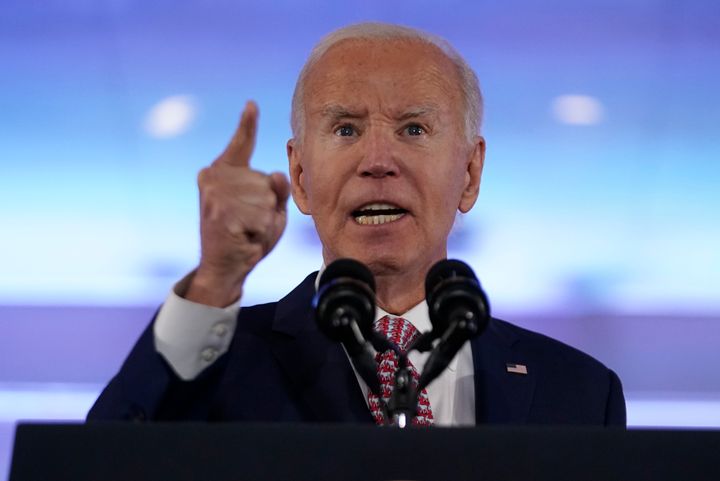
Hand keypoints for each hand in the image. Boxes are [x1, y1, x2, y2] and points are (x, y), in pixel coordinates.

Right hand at [185, 101, 289, 306]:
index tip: (252, 105)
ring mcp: (214, 194)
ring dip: (264, 221)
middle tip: (250, 222)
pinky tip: (244, 238)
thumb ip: (276, 189)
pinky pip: (261, 218)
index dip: (248, 124)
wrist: (227, 266)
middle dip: (269, 206)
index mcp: (225, 171)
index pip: (242, 143)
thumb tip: (274, 175)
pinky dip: (260, 232)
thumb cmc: (249, 235)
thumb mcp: (271, 208)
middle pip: (268, 181)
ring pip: (266, 200)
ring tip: (248, 230)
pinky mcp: (218, 213)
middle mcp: (214, 176)